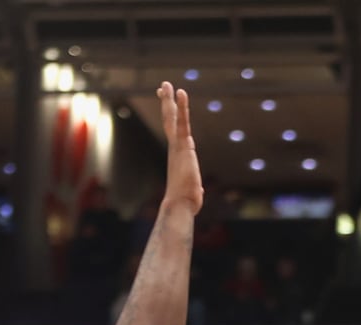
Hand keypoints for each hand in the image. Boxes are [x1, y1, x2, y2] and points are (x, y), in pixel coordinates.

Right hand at [158, 82, 202, 214]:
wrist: (179, 205)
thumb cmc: (186, 202)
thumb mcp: (193, 190)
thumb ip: (194, 185)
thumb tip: (197, 191)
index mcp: (178, 155)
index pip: (175, 132)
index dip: (174, 118)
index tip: (171, 106)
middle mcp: (175, 148)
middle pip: (169, 121)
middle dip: (166, 103)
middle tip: (163, 87)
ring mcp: (177, 145)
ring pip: (171, 118)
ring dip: (168, 100)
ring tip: (166, 84)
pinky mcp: (182, 145)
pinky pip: (182, 121)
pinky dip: (181, 106)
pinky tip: (180, 93)